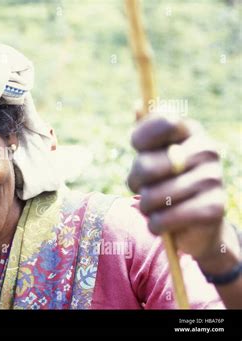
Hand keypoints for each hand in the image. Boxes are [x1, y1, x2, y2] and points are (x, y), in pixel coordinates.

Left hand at [127, 112, 225, 261]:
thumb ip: (145, 132)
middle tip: (144, 187)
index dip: (141, 138)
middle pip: (145, 166)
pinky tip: (162, 223)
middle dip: (135, 183)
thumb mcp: (153, 155)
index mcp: (190, 131)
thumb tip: (138, 106)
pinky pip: (164, 219)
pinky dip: (155, 225)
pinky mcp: (214, 208)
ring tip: (156, 207)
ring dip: (145, 208)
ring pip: (151, 197)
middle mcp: (206, 150)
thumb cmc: (167, 182)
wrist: (197, 224)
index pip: (162, 121)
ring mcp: (213, 178)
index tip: (138, 148)